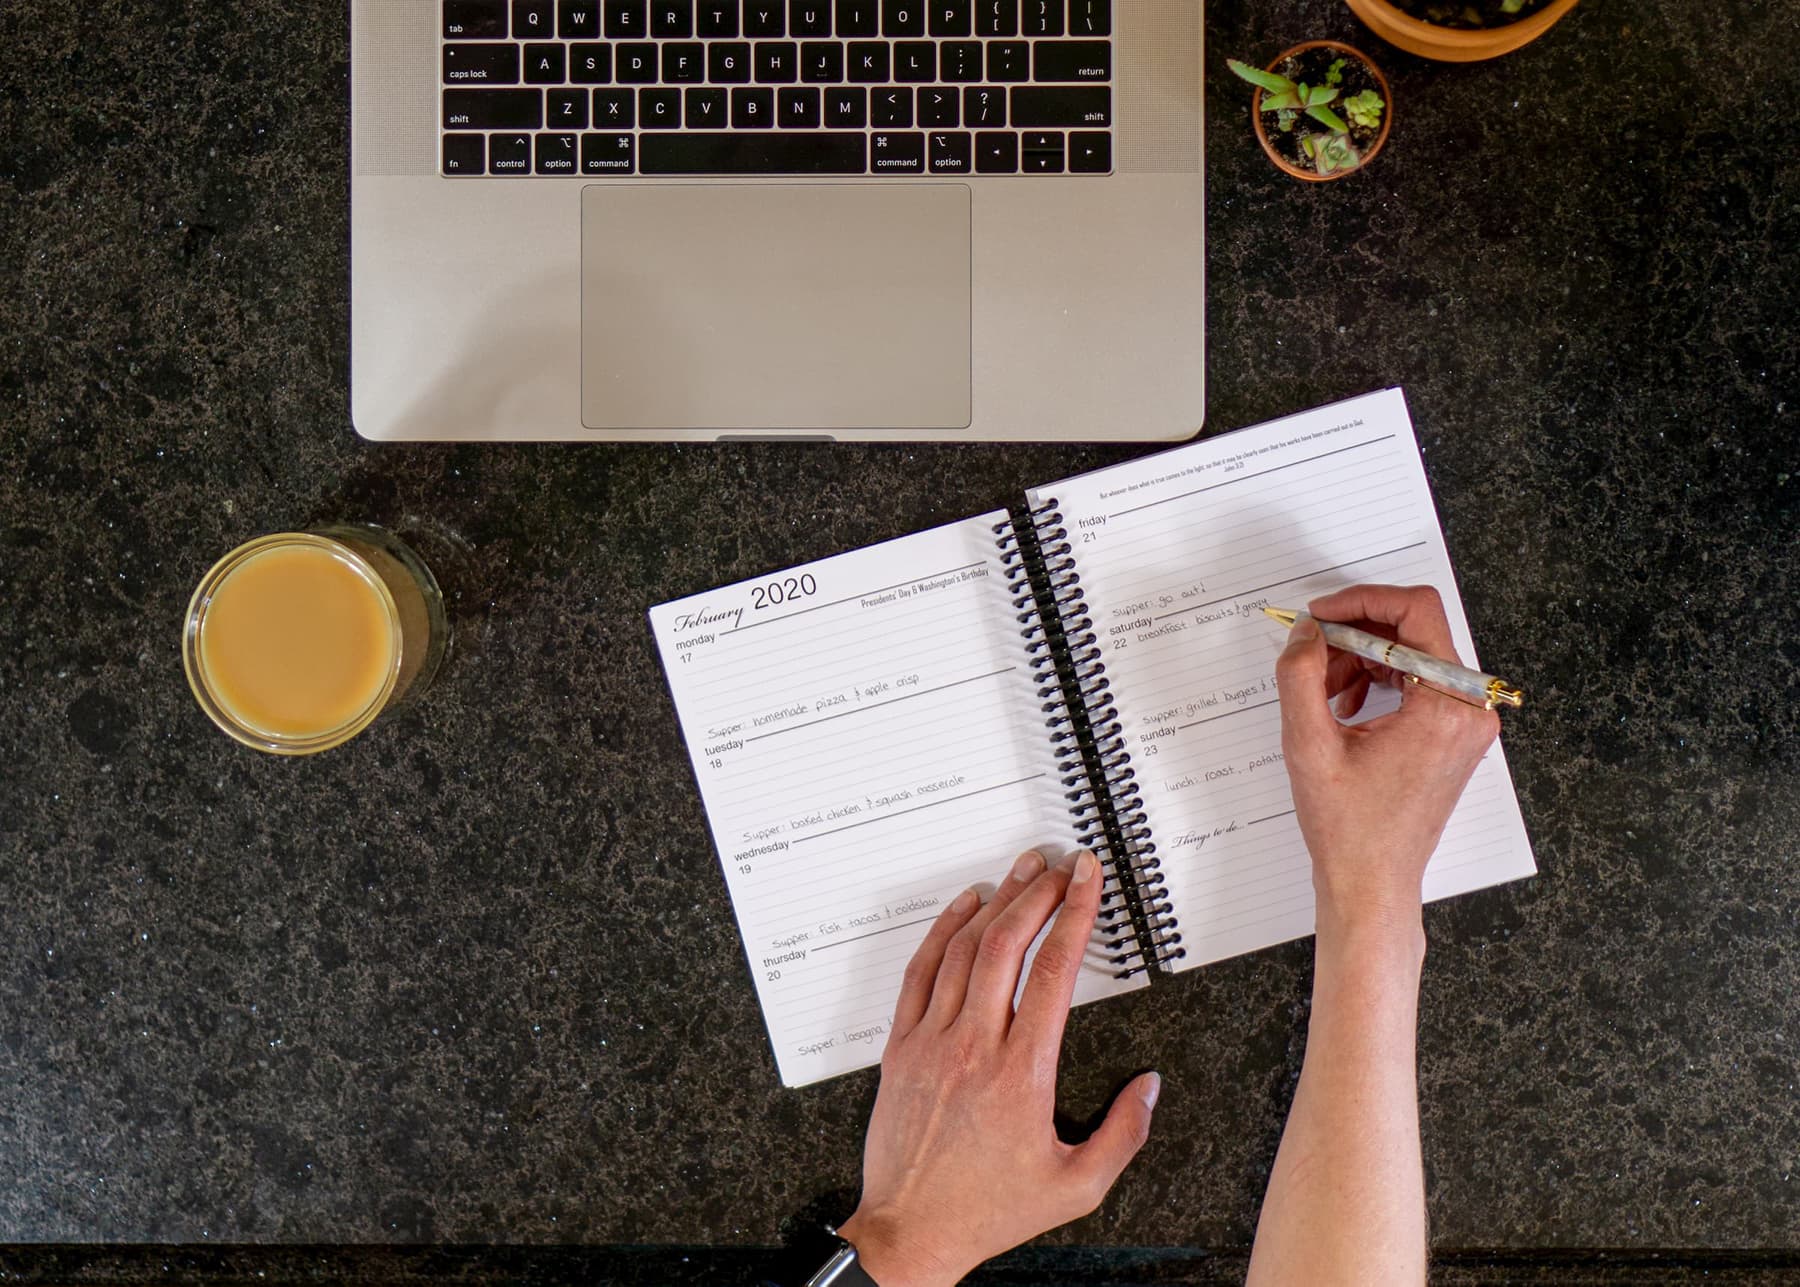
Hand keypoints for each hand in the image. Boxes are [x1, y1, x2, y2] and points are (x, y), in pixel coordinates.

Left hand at [837, 850, 1160, 1286]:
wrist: (911, 1230)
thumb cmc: (988, 1210)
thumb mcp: (1075, 1187)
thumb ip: (1123, 1135)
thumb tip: (1149, 1086)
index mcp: (1021, 1074)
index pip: (1054, 972)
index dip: (1076, 915)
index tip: (1088, 880)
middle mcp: (974, 1047)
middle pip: (1008, 945)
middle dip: (1040, 893)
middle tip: (1062, 865)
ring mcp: (931, 1042)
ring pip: (965, 950)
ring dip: (997, 902)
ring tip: (1023, 870)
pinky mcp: (901, 1048)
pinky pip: (921, 972)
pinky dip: (943, 930)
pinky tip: (964, 906)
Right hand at [1274, 584, 1500, 935]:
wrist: (1371, 882)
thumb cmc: (1350, 829)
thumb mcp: (1308, 745)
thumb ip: (1300, 676)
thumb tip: (1307, 633)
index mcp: (1446, 707)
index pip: (1417, 613)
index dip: (1362, 601)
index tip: (1323, 614)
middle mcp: (1469, 709)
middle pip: (1414, 632)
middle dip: (1355, 637)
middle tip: (1312, 654)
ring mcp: (1465, 723)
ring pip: (1411, 656)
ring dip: (1360, 662)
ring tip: (1322, 693)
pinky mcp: (1452, 734)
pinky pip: (1415, 682)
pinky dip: (1375, 682)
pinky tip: (1342, 709)